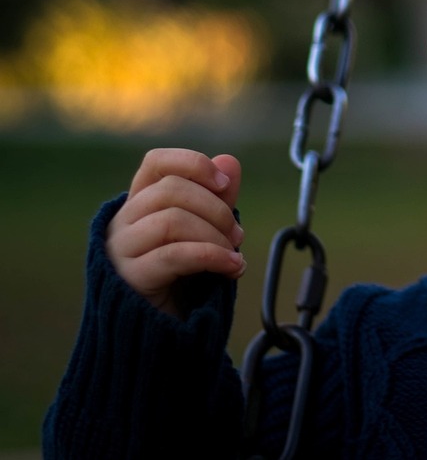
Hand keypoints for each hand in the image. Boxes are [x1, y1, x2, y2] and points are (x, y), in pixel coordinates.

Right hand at [106, 149, 245, 316]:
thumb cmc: (182, 277)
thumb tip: (229, 161)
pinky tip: (232, 268)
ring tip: (234, 254)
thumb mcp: (206, 233)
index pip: (156, 162)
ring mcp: (121, 249)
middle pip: (171, 190)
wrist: (160, 332)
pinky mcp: (129, 278)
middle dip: (216, 209)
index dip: (192, 163)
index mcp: (140, 202)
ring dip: (215, 235)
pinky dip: (212, 257)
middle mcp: (123, 221)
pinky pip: (174, 255)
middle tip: (238, 235)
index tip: (224, 183)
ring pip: (172, 220)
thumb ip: (217, 198)